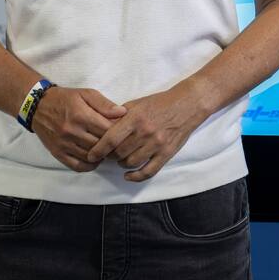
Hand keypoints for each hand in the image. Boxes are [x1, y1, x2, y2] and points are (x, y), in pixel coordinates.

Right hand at [31, 87, 126, 172]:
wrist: (38, 106)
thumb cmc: (65, 98)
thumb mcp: (86, 94)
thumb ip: (105, 104)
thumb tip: (122, 113)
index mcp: (81, 115)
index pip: (107, 130)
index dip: (119, 131)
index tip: (123, 131)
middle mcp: (72, 131)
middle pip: (100, 145)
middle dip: (112, 145)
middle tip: (118, 142)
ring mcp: (64, 144)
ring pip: (90, 157)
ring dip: (102, 155)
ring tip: (108, 150)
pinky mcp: (57, 153)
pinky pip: (76, 166)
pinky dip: (89, 165)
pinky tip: (95, 159)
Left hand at [86, 85, 201, 181]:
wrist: (187, 104)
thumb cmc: (160, 103)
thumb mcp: (137, 103)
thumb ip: (120, 116)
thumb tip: (102, 128)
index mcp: (135, 118)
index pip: (110, 139)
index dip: (98, 150)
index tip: (91, 155)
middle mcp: (145, 132)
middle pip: (119, 153)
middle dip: (110, 156)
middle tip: (108, 154)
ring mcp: (157, 144)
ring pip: (131, 163)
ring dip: (122, 164)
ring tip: (121, 159)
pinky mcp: (166, 153)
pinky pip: (148, 171)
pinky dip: (136, 177)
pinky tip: (128, 175)